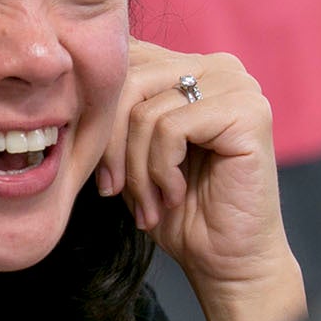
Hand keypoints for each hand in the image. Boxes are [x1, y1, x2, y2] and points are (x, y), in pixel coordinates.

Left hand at [99, 42, 290, 291]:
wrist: (224, 258)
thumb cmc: (176, 209)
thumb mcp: (130, 152)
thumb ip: (113, 111)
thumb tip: (71, 85)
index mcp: (190, 66)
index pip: (122, 61)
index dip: (98, 117)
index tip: (101, 172)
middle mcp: (218, 66)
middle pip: (129, 82)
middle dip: (112, 146)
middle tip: (116, 191)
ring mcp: (238, 85)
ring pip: (146, 111)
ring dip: (137, 169)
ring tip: (150, 202)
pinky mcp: (249, 111)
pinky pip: (171, 128)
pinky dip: (161, 170)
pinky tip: (176, 194)